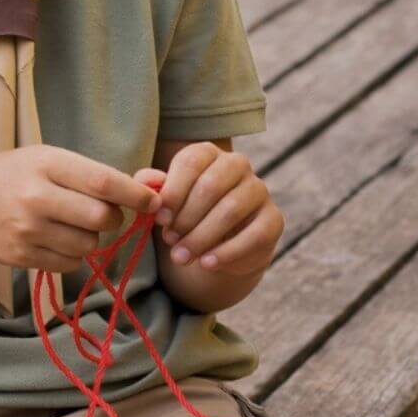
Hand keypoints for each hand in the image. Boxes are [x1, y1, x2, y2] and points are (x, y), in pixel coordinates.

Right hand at [0, 146, 157, 272]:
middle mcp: (37, 197)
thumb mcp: (50, 160)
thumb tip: (154, 185)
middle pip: (101, 218)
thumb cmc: (17, 174)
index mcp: (48, 164)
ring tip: (72, 224)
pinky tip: (57, 239)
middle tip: (104, 213)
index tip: (153, 201)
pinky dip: (73, 255)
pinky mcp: (22, 256)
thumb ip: (97, 174)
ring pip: (88, 245)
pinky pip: (70, 263)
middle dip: (113, 219)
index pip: (104, 182)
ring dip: (92, 238)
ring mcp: (28, 229)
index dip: (136, 194)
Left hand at [144, 142, 281, 274]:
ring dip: (201, 237)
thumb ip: (150, 188)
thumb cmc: (186, 215)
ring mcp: (259, 190)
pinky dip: (227, 252)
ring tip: (181, 257)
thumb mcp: (165, 202)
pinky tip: (207, 263)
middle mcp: (237, 165)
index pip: (191, 162)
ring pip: (231, 210)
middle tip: (170, 241)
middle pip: (211, 186)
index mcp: (208, 153)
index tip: (159, 218)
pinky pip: (254, 235)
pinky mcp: (273, 219)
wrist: (219, 244)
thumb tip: (144, 182)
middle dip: (186, 218)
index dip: (173, 192)